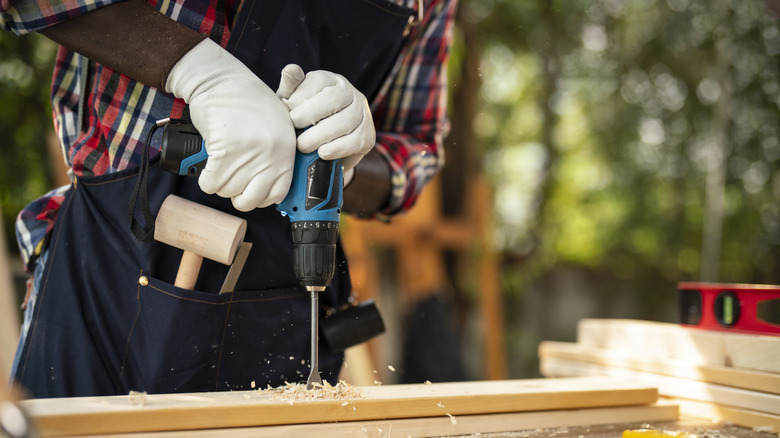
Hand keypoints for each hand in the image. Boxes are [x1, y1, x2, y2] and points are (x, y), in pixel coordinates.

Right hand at [165, 39, 296, 210]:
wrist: (223, 81)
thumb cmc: (247, 101)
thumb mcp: (277, 126)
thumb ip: (278, 155)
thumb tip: (267, 185)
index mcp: (286, 151)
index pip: (277, 194)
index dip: (260, 197)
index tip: (250, 190)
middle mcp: (271, 155)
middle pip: (250, 199)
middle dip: (237, 196)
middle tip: (231, 181)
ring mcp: (249, 154)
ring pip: (228, 191)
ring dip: (219, 183)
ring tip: (220, 165)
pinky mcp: (225, 151)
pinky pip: (211, 183)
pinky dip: (206, 179)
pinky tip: (209, 167)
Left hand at [276, 65, 375, 172]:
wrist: (325, 144)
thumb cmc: (305, 118)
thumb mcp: (294, 101)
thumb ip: (291, 88)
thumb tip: (291, 70)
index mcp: (330, 79)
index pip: (318, 81)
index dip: (299, 96)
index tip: (285, 111)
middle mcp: (349, 92)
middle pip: (334, 98)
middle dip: (310, 114)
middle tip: (294, 127)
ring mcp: (362, 113)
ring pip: (347, 120)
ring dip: (321, 135)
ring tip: (303, 146)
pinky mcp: (368, 135)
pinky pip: (356, 141)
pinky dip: (337, 148)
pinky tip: (322, 153)